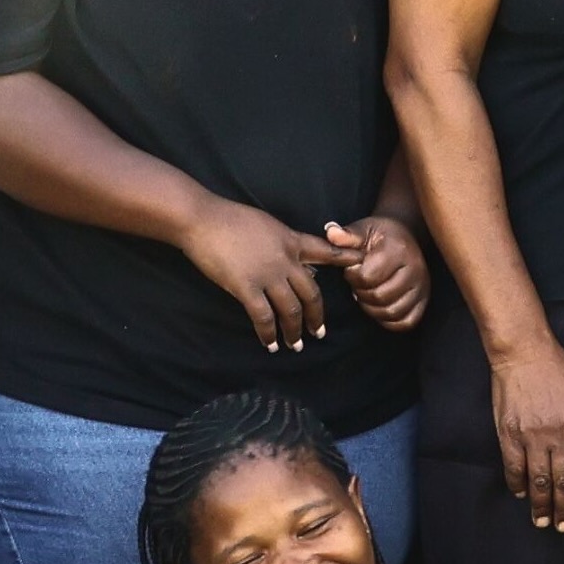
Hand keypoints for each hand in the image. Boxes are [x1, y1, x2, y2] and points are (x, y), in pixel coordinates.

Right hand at [176, 202, 342, 352]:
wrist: (203, 219)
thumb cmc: (229, 218)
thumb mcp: (267, 224)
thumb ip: (283, 242)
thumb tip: (293, 259)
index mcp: (291, 240)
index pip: (326, 252)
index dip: (345, 259)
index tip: (360, 265)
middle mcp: (286, 260)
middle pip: (311, 293)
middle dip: (316, 316)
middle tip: (319, 333)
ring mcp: (267, 274)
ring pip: (291, 310)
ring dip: (294, 331)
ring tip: (295, 345)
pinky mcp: (246, 287)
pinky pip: (264, 317)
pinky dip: (268, 333)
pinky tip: (269, 344)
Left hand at [330, 213, 434, 331]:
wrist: (406, 237)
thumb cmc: (381, 235)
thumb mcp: (363, 230)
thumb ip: (346, 235)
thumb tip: (331, 232)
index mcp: (398, 250)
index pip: (367, 276)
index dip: (353, 276)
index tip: (352, 268)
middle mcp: (415, 270)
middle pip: (379, 297)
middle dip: (361, 293)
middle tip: (359, 283)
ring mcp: (422, 287)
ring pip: (391, 312)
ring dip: (372, 309)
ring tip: (368, 293)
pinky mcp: (424, 301)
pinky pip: (405, 322)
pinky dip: (388, 321)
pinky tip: (379, 306)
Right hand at [484, 330, 563, 529]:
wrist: (525, 353)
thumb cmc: (559, 374)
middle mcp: (559, 434)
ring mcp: (532, 434)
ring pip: (539, 479)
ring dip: (542, 504)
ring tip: (542, 521)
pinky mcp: (509, 432)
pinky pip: (514, 466)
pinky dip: (518, 484)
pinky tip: (521, 494)